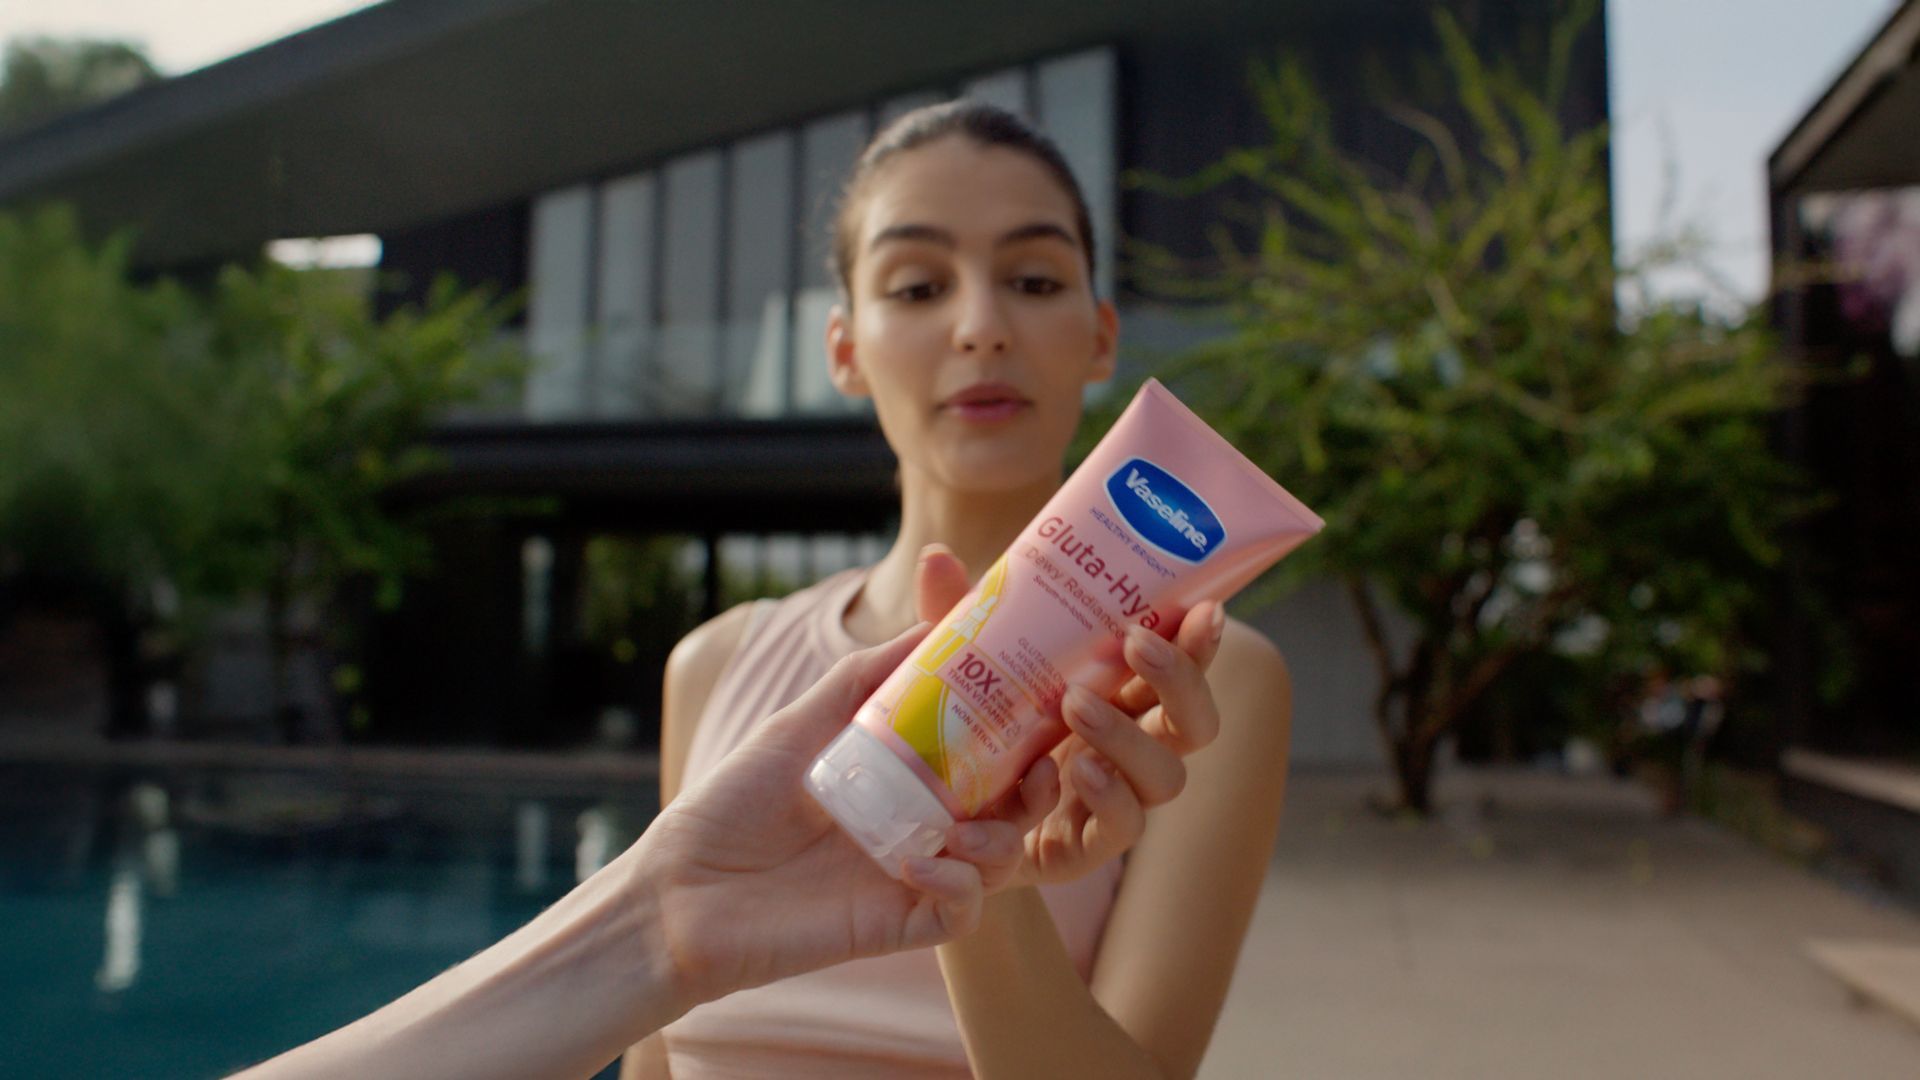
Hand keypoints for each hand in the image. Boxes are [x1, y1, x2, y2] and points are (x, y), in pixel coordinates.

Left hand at [630, 623, 1044, 1011]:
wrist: (675, 891)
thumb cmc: (730, 805)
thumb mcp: (799, 725)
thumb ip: (862, 679)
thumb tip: (928, 624)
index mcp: (902, 780)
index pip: (984, 755)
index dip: (1023, 734)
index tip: (1046, 702)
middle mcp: (916, 827)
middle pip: (1009, 810)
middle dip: (1037, 790)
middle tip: (1040, 768)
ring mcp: (908, 878)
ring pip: (998, 863)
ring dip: (1000, 840)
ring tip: (964, 828)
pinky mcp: (894, 926)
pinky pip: (960, 913)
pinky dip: (959, 887)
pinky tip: (921, 863)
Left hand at [914, 545, 1226, 888]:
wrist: (933, 825)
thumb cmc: (965, 735)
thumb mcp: (958, 670)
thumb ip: (955, 617)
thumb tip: (938, 557)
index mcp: (1119, 699)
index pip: (1177, 667)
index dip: (1198, 641)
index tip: (1202, 607)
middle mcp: (1131, 751)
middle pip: (1193, 724)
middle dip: (1181, 681)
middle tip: (1136, 642)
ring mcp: (1113, 801)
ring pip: (1165, 777)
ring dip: (1129, 737)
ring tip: (1077, 704)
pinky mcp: (1084, 848)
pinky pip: (1118, 828)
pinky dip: (1104, 798)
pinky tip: (1071, 772)